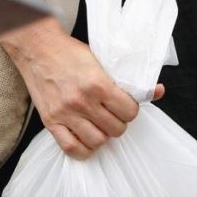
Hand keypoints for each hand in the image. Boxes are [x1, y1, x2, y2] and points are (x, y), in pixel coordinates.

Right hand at [2, 22, 164, 157]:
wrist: (38, 48)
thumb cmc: (70, 52)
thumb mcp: (102, 59)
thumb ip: (127, 78)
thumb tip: (158, 91)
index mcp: (98, 83)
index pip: (128, 111)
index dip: (131, 110)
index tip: (126, 106)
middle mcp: (82, 101)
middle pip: (115, 129)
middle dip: (118, 123)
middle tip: (113, 115)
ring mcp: (65, 113)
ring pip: (97, 141)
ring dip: (103, 135)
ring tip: (100, 125)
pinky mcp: (50, 121)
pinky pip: (71, 148)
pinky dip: (83, 149)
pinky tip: (87, 138)